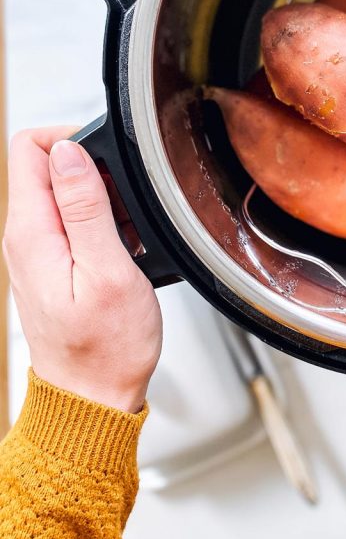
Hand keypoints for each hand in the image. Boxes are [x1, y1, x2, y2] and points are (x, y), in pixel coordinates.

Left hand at [3, 128, 161, 412]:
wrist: (94, 397)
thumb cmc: (105, 347)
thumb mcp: (108, 271)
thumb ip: (87, 207)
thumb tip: (69, 153)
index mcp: (32, 233)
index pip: (30, 149)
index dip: (72, 141)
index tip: (108, 163)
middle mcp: (25, 238)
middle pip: (48, 166)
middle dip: (94, 171)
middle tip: (126, 207)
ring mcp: (37, 251)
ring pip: (66, 193)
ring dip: (103, 200)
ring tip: (127, 234)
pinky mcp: (54, 265)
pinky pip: (76, 222)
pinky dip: (104, 225)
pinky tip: (122, 251)